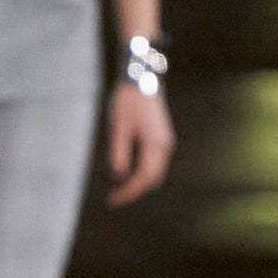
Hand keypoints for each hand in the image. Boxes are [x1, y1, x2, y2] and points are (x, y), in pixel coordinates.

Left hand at [106, 81, 175, 207]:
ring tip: (120, 189)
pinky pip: (155, 162)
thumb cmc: (128, 100)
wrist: (142, 77)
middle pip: (153, 179)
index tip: (112, 200)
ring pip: (155, 172)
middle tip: (115, 197)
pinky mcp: (161, 136)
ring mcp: (165, 141)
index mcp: (155, 145)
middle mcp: (164, 145)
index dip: (129, 192)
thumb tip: (119, 176)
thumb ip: (119, 153)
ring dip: (140, 182)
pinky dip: (143, 172)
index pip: (143, 178)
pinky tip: (129, 173)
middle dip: (135, 190)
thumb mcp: (118, 127)